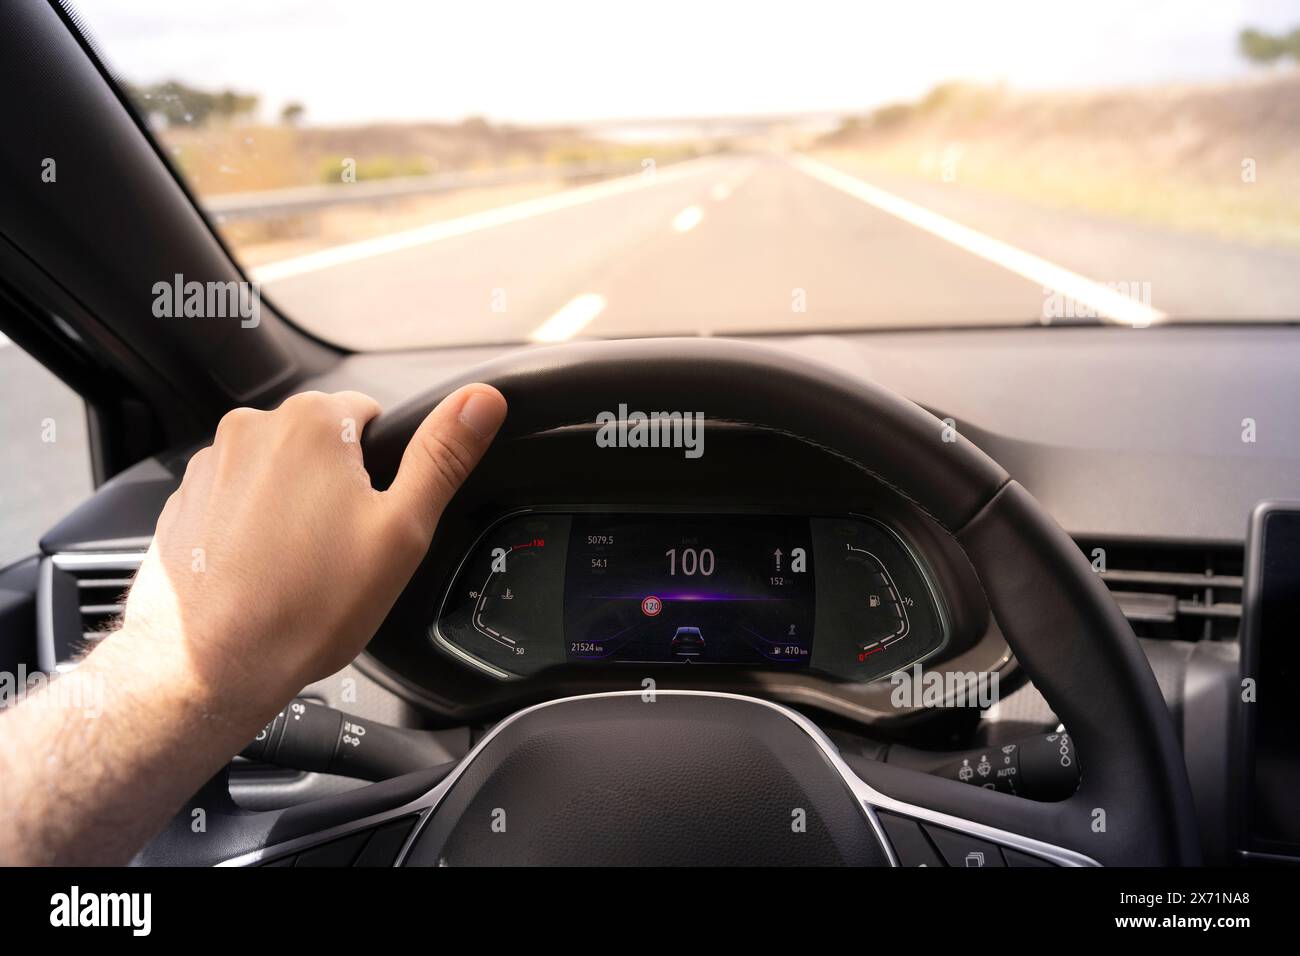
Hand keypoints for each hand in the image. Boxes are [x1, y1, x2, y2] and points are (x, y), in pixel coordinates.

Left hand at [121, 384, 506, 716]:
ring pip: (277, 472)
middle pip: (320, 443)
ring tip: (299, 565)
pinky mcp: (183, 501)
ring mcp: (210, 465)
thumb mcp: (403, 529)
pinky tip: (261, 570)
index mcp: (314, 422)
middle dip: (337, 484)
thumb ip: (444, 455)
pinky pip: (235, 500)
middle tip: (342, 548)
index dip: (383, 469)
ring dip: (292, 503)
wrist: (212, 665)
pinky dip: (251, 526)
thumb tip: (482, 400)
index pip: (369, 414)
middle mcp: (253, 429)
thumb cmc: (308, 605)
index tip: (374, 516)